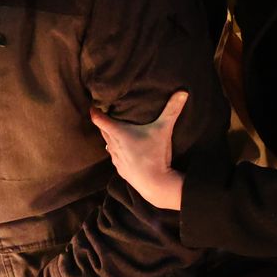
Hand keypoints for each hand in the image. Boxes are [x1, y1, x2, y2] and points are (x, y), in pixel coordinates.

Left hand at [91, 91, 187, 210]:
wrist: (154, 184)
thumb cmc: (155, 155)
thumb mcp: (164, 130)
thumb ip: (172, 110)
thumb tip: (183, 92)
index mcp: (118, 133)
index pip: (99, 119)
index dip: (95, 111)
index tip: (94, 104)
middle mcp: (113, 145)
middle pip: (102, 130)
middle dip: (102, 121)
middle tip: (104, 112)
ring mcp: (115, 159)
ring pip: (107, 144)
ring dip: (109, 136)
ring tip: (113, 129)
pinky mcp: (120, 169)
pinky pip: (114, 156)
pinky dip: (115, 150)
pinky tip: (122, 149)